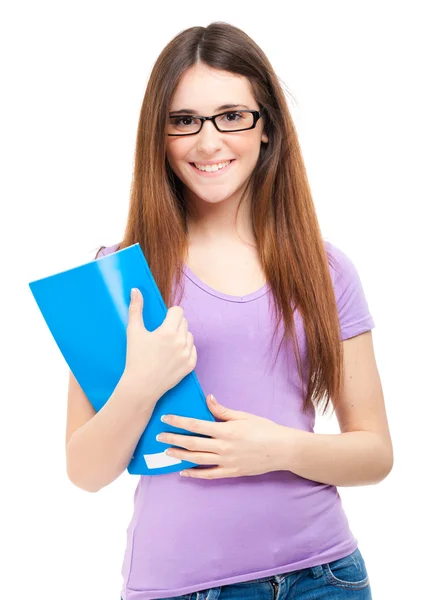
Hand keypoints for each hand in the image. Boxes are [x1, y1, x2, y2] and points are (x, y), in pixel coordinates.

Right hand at [123, 289, 196, 402]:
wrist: (141, 386)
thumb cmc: (135, 358)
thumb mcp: (133, 332)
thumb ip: (135, 308)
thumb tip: (135, 290)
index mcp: (168, 331)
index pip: (178, 311)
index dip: (170, 314)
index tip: (162, 321)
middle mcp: (180, 342)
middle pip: (184, 322)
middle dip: (174, 325)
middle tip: (161, 335)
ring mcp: (187, 354)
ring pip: (189, 335)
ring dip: (180, 336)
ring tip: (166, 346)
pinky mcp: (190, 365)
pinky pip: (193, 349)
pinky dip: (185, 349)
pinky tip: (173, 354)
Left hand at [156, 394, 289, 478]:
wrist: (282, 450)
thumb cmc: (265, 429)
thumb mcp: (244, 416)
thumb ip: (223, 410)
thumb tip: (208, 399)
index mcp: (226, 430)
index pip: (196, 425)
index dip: (179, 421)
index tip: (165, 419)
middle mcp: (223, 447)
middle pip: (192, 443)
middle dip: (173, 439)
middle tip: (158, 437)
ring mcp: (226, 461)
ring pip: (197, 459)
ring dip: (180, 455)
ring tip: (166, 452)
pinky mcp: (231, 472)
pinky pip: (208, 474)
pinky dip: (194, 474)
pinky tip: (183, 471)